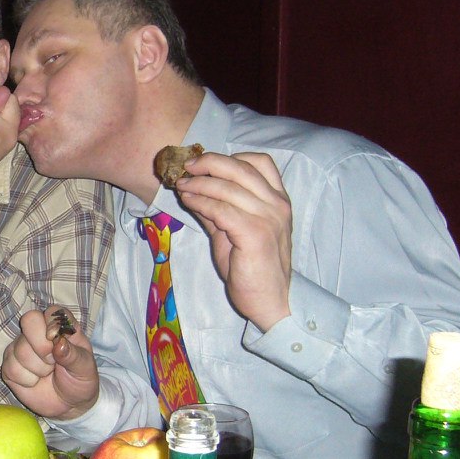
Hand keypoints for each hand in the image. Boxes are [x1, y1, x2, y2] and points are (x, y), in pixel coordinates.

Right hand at [1, 305, 100, 419]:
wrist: (68, 404)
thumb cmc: (79, 380)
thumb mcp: (85, 369)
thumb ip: (74, 355)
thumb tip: (59, 345)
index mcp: (61, 326)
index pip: (52, 312)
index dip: (52, 324)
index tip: (56, 342)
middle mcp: (39, 332)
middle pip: (29, 320)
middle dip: (41, 346)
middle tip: (53, 361)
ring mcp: (21, 347)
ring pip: (20, 348)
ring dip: (38, 368)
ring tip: (47, 373)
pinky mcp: (10, 365)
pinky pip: (11, 368)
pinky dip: (27, 380)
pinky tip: (35, 381)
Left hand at [172, 151, 292, 331]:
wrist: (270, 301)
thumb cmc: (253, 268)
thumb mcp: (235, 231)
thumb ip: (220, 209)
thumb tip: (194, 190)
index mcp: (278, 200)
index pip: (261, 162)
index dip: (230, 157)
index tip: (204, 162)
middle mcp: (277, 205)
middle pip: (241, 168)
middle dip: (209, 163)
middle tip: (186, 167)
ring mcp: (269, 218)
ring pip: (227, 188)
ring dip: (199, 184)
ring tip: (181, 186)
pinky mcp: (255, 234)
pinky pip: (221, 210)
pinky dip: (201, 202)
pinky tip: (188, 202)